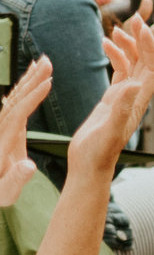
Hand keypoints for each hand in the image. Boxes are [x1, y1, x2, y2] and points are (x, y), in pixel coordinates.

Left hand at [0, 56, 54, 207]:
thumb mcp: (6, 192)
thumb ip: (16, 180)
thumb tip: (28, 166)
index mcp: (2, 144)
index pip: (17, 114)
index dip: (32, 98)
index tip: (47, 83)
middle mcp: (0, 133)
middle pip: (15, 100)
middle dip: (31, 80)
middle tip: (46, 61)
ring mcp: (2, 130)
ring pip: (14, 99)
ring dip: (29, 80)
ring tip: (43, 62)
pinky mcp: (7, 131)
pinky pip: (16, 105)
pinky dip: (26, 91)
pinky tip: (32, 80)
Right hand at [68, 11, 153, 180]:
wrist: (89, 165)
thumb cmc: (99, 153)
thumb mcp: (109, 129)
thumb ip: (121, 108)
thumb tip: (132, 85)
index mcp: (140, 98)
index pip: (152, 64)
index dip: (150, 44)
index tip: (141, 27)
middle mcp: (136, 94)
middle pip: (146, 59)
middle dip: (143, 38)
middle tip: (134, 18)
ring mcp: (125, 95)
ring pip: (133, 63)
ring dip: (129, 45)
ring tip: (116, 31)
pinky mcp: (113, 98)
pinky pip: (119, 70)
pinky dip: (116, 55)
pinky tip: (106, 45)